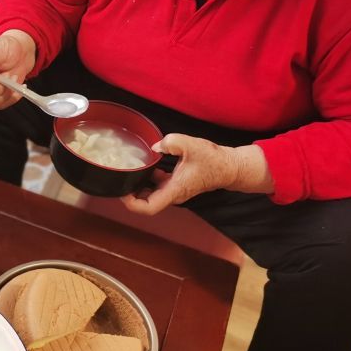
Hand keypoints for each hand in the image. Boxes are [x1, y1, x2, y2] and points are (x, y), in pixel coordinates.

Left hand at [121, 134, 272, 214]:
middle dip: (131, 194)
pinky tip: (145, 165)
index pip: (148, 208)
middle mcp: (173, 195)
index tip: (123, 190)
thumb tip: (156, 146)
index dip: (132, 203)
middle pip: (146, 204)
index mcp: (174, 191)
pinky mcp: (177, 185)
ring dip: (139, 186)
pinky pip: (158, 186)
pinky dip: (149, 179)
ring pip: (151, 195)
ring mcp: (175, 191)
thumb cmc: (213, 159)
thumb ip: (172, 143)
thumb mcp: (192, 145)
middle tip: (121, 178)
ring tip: (129, 172)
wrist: (230, 167)